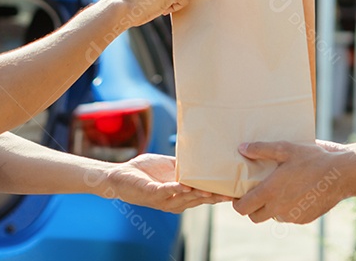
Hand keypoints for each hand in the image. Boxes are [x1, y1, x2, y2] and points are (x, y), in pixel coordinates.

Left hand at [104, 154, 229, 213]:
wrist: (119, 175)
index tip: (236, 191)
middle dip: (214, 197)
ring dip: (197, 194)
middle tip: (230, 193)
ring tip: (211, 191)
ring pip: (184, 198)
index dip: (219, 194)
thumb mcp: (170, 166)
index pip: (204, 196)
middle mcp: (174, 200)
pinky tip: (184, 185)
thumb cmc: (144, 171)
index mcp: (181, 194)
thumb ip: (185, 165)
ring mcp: (162, 199)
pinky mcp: (150, 193)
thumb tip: (203, 155)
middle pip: (198, 200)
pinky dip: (175, 188)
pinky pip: (164, 192)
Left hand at [232, 141, 348, 223]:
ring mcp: (292, 216)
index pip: (243, 208)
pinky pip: (289, 217)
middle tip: (258, 194)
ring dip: (271, 208)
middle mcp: (278, 208)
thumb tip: (242, 148)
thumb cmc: (312, 159)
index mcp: (270, 192)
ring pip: (273, 217)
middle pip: (255, 217)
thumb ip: (261, 149)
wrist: (340, 175)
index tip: (240, 196)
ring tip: (279, 191)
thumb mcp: (285, 148)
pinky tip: (296, 194)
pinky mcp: (304, 219)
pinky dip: (288, 209)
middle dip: (252, 208)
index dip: (238, 203)